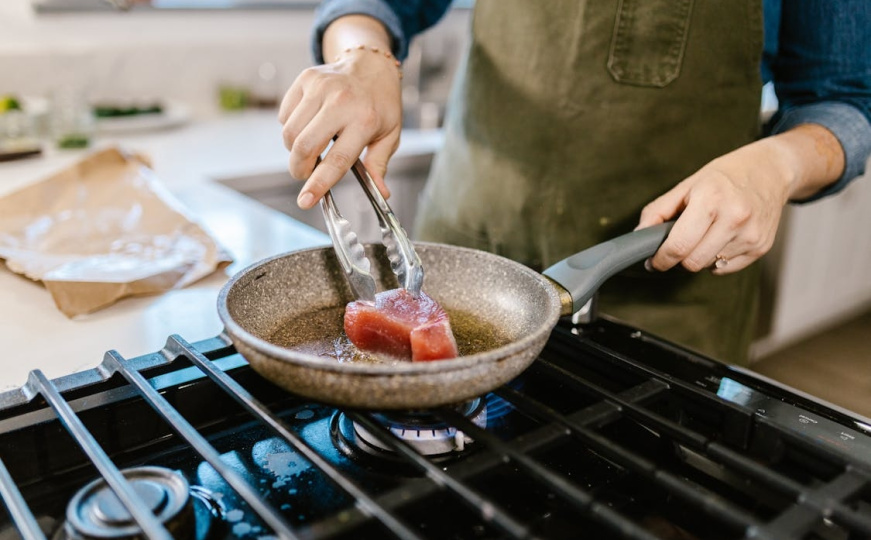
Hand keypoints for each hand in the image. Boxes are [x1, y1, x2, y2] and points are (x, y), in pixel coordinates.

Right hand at [278, 34, 401, 208]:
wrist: (372, 65)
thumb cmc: (381, 104)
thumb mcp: (389, 135)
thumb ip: (379, 165)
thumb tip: (381, 193)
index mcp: (365, 120)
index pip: (337, 160)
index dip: (318, 184)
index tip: (305, 201)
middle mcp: (341, 102)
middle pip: (305, 146)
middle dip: (299, 169)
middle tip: (305, 174)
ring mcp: (320, 88)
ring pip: (290, 133)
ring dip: (294, 150)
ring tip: (310, 149)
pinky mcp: (306, 79)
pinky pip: (285, 115)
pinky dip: (291, 128)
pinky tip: (308, 125)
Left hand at [636, 134, 802, 274]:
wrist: (771, 171)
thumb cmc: (725, 176)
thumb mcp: (687, 185)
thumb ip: (658, 211)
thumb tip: (639, 235)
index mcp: (711, 200)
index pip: (679, 246)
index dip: (661, 259)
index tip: (654, 261)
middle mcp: (734, 218)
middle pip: (693, 262)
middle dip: (678, 259)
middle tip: (677, 246)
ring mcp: (751, 235)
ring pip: (708, 266)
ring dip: (699, 257)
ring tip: (704, 233)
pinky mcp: (761, 247)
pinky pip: (726, 268)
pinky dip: (716, 259)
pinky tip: (721, 238)